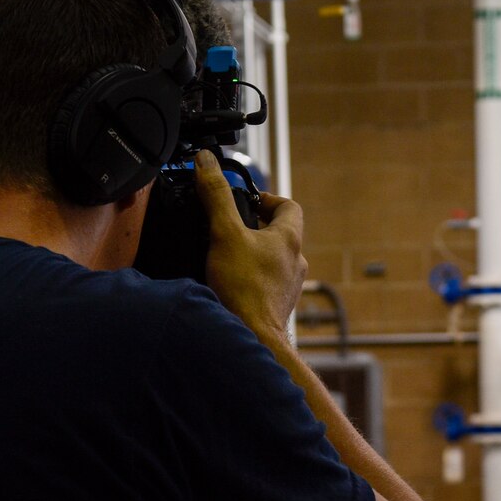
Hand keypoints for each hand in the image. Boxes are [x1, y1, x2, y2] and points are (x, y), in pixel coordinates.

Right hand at [196, 150, 306, 337]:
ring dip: (252, 253)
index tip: (247, 201)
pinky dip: (250, 278)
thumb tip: (206, 162)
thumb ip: (216, 195)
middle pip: (279, 234)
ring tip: (225, 254)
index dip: (268, 199)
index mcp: (289, 239)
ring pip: (273, 260)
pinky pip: (265, 284)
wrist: (253, 338)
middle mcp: (295, 262)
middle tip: (229, 226)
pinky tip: (229, 283)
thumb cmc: (245, 290)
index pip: (289, 207)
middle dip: (255, 227)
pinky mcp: (276, 306)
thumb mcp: (224, 233)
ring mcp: (287, 287)